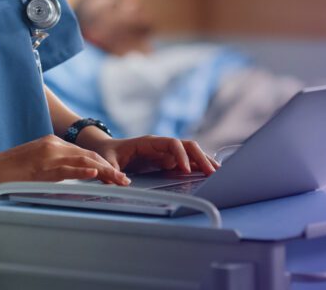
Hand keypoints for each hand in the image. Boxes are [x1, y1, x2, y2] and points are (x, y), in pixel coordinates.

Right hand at [0, 135, 130, 188]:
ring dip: (104, 171)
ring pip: (82, 161)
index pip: (84, 152)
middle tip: (124, 179)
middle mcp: (52, 145)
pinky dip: (82, 170)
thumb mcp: (34, 163)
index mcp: (52, 142)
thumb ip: (52, 165)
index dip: (102, 163)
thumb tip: (69, 174)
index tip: (114, 173)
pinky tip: (95, 173)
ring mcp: (47, 155)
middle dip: (109, 167)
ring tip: (118, 180)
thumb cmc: (7, 171)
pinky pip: (66, 169)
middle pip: (88, 155)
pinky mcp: (40, 167)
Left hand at [79, 135, 218, 176]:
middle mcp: (161, 146)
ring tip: (218, 173)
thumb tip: (123, 182)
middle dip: (200, 157)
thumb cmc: (108, 153)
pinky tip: (209, 174)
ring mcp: (166, 153)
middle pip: (187, 146)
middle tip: (212, 172)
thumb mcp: (108, 161)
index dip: (180, 155)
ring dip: (204, 161)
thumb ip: (113, 171)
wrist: (106, 150)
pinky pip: (187, 162)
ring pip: (190, 153)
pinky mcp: (168, 162)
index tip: (185, 170)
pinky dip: (198, 167)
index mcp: (149, 142)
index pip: (171, 144)